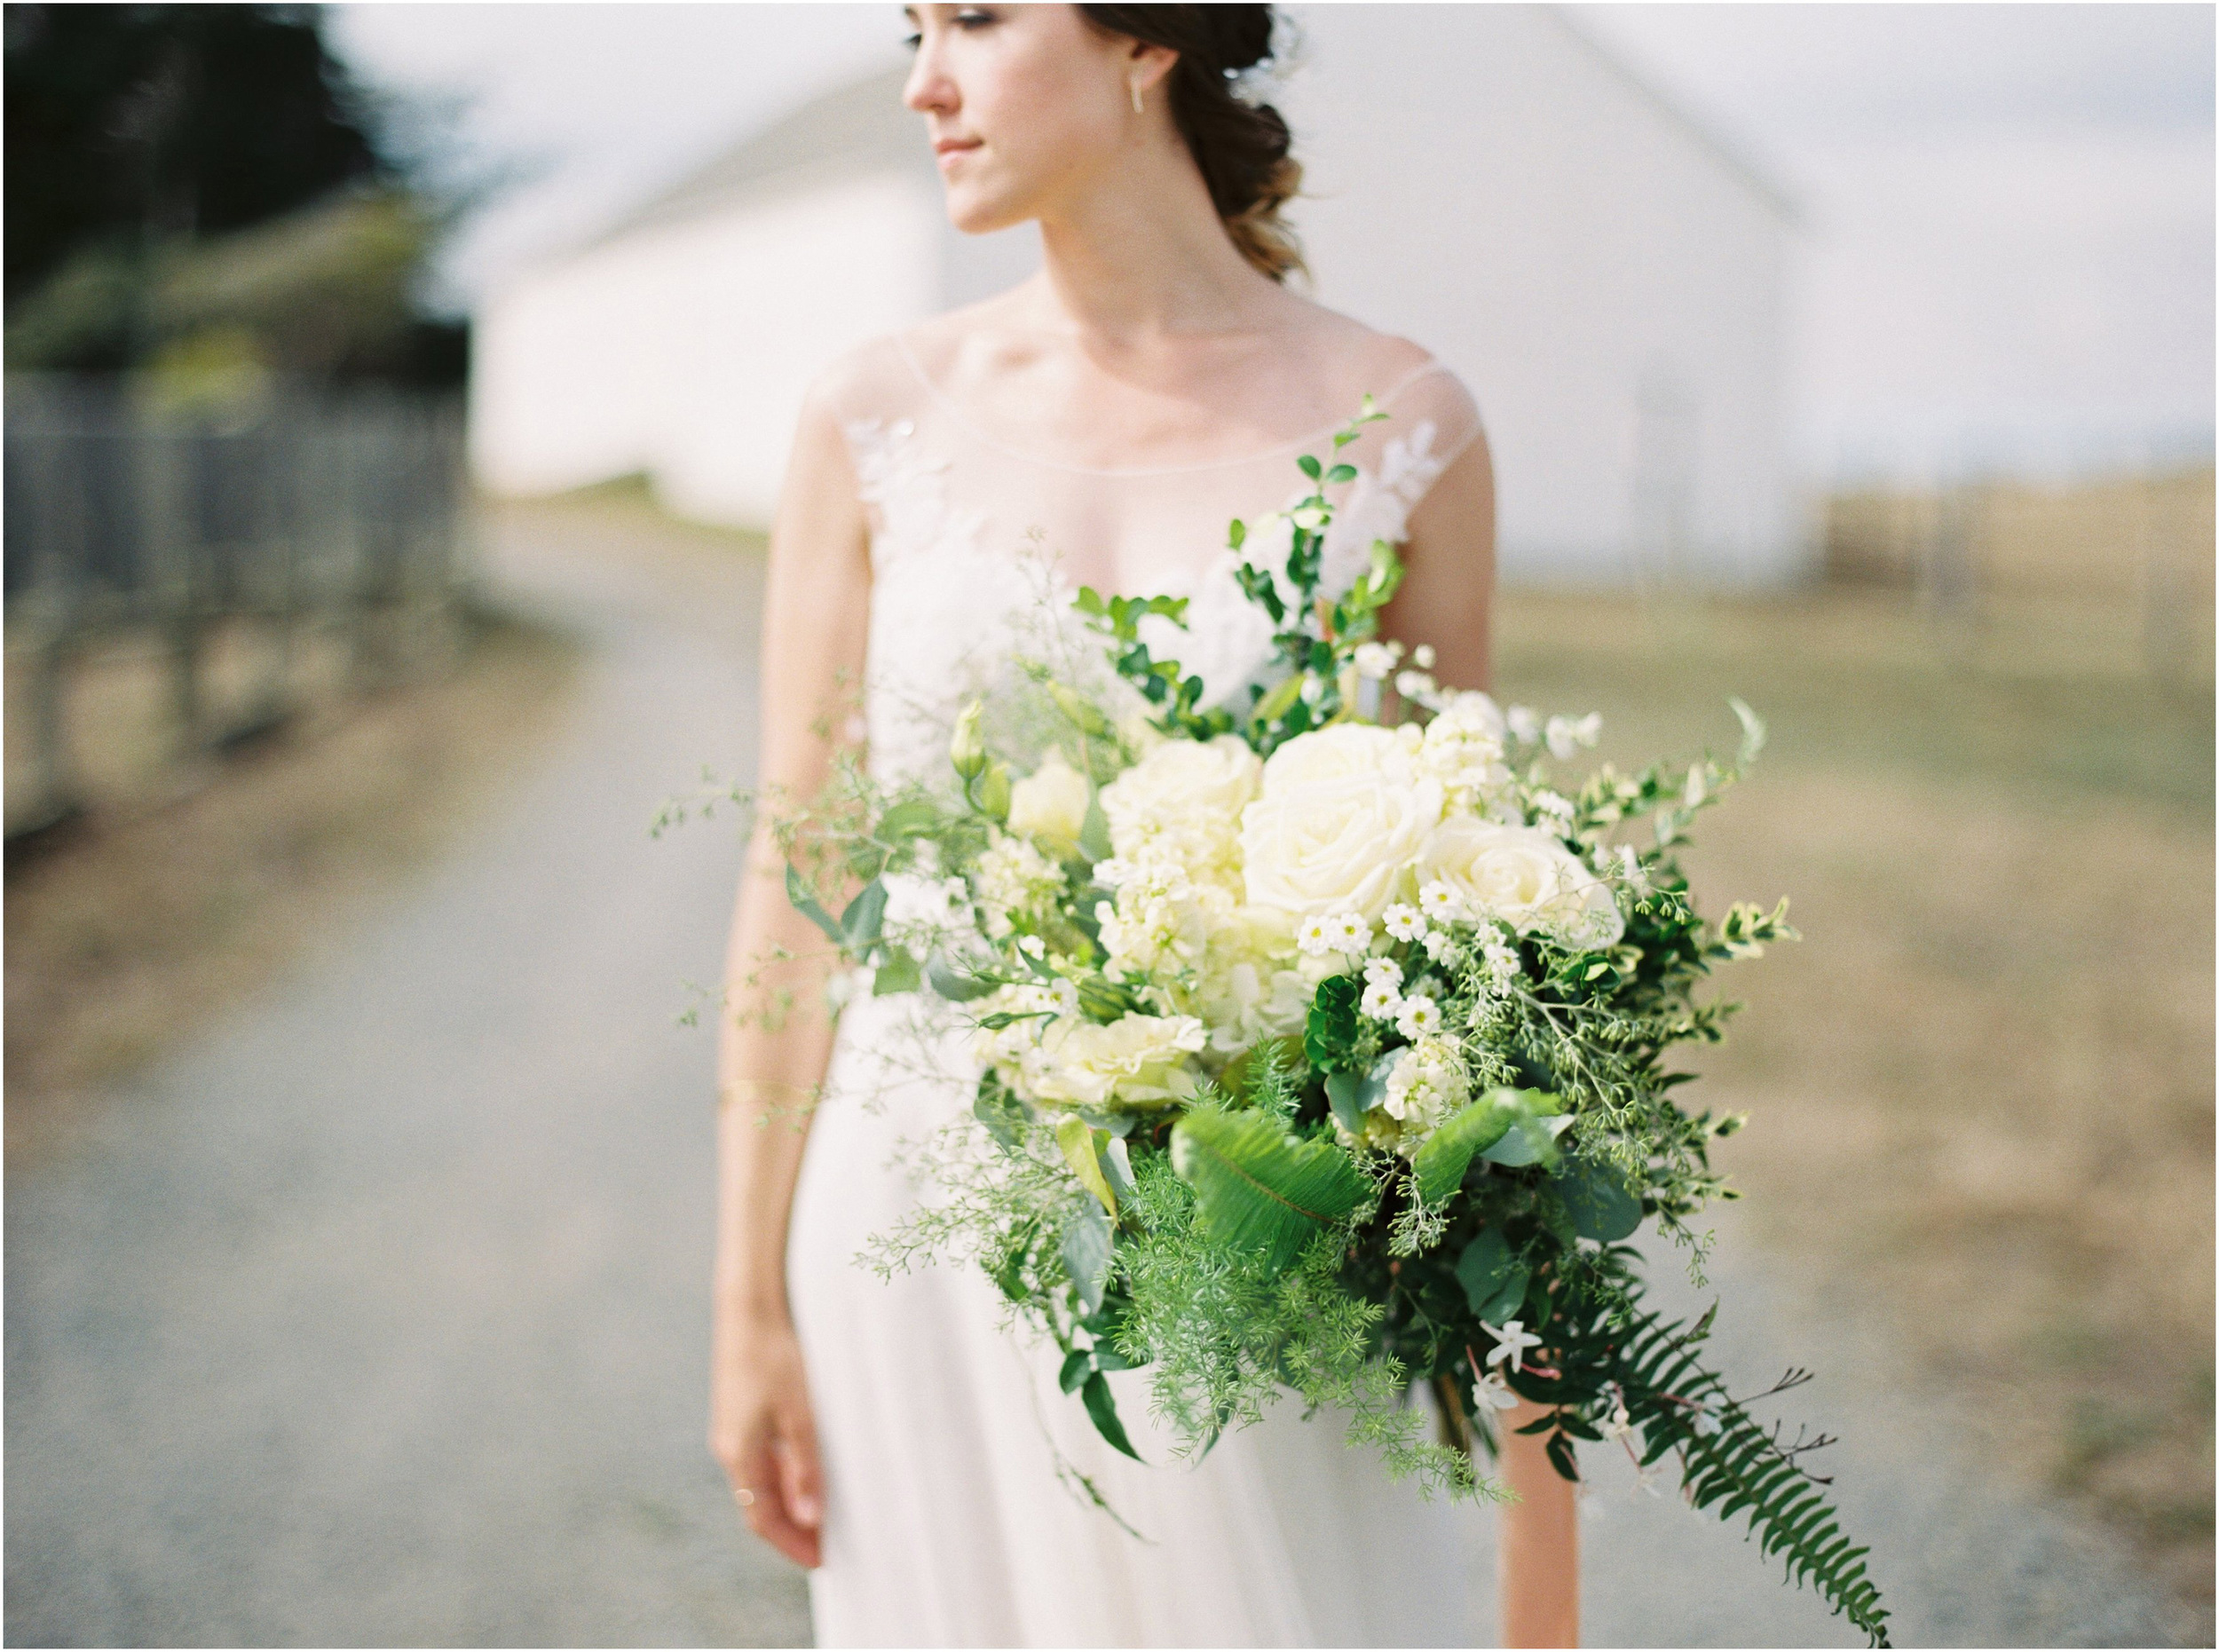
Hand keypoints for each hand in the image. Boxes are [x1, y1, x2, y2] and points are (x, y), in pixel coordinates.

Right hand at [710, 1308, 823, 1567]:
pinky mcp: (743, 1412)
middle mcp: (730, 1447)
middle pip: (761, 1504)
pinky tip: (812, 1474)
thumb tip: (811, 1517)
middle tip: (829, 1545)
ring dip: (792, 1502)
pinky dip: (788, 1474)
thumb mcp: (800, 1412)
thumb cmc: (776, 1355)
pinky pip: (765, 1458)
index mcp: (738, 1453)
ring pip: (763, 1481)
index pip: (762, 1518)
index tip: (821, 1561)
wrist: (749, 1305)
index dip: (791, 1543)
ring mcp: (735, 1429)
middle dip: (793, 1529)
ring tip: (826, 1516)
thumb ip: (806, 1466)